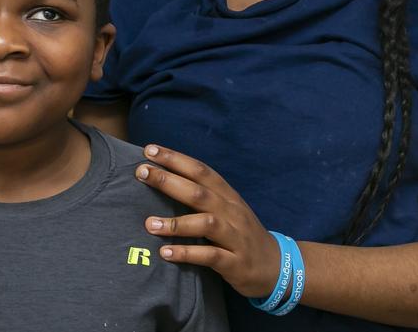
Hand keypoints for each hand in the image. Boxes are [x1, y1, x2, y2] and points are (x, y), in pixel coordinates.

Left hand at [135, 144, 280, 297]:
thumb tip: (164, 178)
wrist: (276, 266)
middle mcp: (232, 212)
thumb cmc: (241, 233)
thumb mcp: (227, 209)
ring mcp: (235, 237)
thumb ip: (202, 195)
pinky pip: (210, 255)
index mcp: (228, 195)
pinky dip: (187, 253)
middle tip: (141, 172)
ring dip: (175, 223)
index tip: (149, 150)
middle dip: (168, 180)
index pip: (201, 171)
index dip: (176, 159)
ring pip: (205, 223)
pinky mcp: (235, 262)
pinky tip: (165, 252)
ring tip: (148, 224)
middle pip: (199, 192)